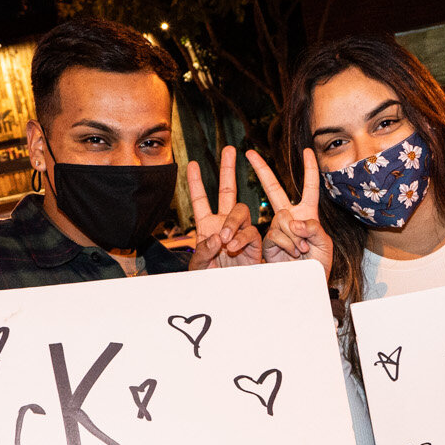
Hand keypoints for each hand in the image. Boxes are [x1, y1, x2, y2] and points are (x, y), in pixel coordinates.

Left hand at [186, 144, 262, 269]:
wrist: (228, 294)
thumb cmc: (210, 280)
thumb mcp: (199, 267)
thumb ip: (203, 252)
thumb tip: (217, 237)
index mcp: (207, 226)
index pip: (201, 200)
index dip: (196, 182)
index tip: (191, 164)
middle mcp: (224, 224)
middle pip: (228, 191)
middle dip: (228, 170)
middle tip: (230, 150)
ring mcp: (239, 232)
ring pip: (241, 211)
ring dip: (232, 222)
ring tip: (224, 239)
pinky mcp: (253, 244)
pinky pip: (250, 232)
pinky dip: (241, 238)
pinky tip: (233, 246)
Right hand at [246, 147, 334, 276]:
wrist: (306, 282)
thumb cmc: (319, 263)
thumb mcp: (324, 244)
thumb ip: (313, 229)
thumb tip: (293, 222)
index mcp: (307, 213)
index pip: (309, 187)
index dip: (309, 169)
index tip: (307, 151)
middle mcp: (289, 217)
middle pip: (274, 189)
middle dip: (261, 170)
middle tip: (249, 153)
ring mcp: (277, 228)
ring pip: (281, 219)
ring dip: (294, 236)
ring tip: (302, 251)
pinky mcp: (268, 242)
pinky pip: (275, 235)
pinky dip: (286, 244)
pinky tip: (292, 254)